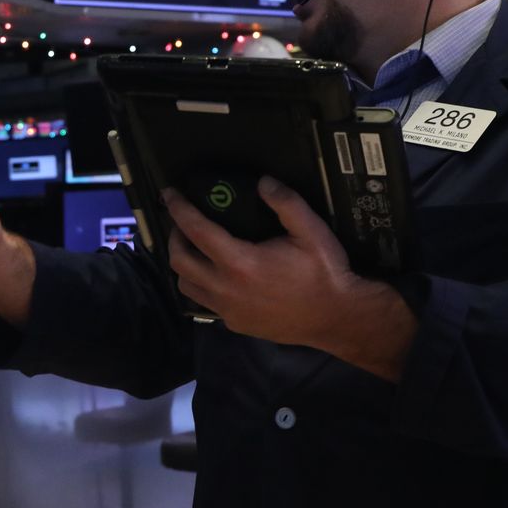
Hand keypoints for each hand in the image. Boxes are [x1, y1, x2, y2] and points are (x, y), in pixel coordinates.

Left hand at [165, 177, 416, 380]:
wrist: (337, 318)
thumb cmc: (325, 273)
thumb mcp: (311, 230)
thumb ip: (285, 202)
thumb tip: (262, 182)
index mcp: (240, 262)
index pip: (196, 230)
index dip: (179, 209)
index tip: (169, 194)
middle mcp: (226, 289)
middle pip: (179, 260)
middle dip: (175, 237)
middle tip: (183, 223)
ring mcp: (228, 310)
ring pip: (186, 286)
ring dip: (184, 264)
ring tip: (196, 248)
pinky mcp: (235, 324)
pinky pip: (205, 303)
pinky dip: (202, 285)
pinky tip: (217, 274)